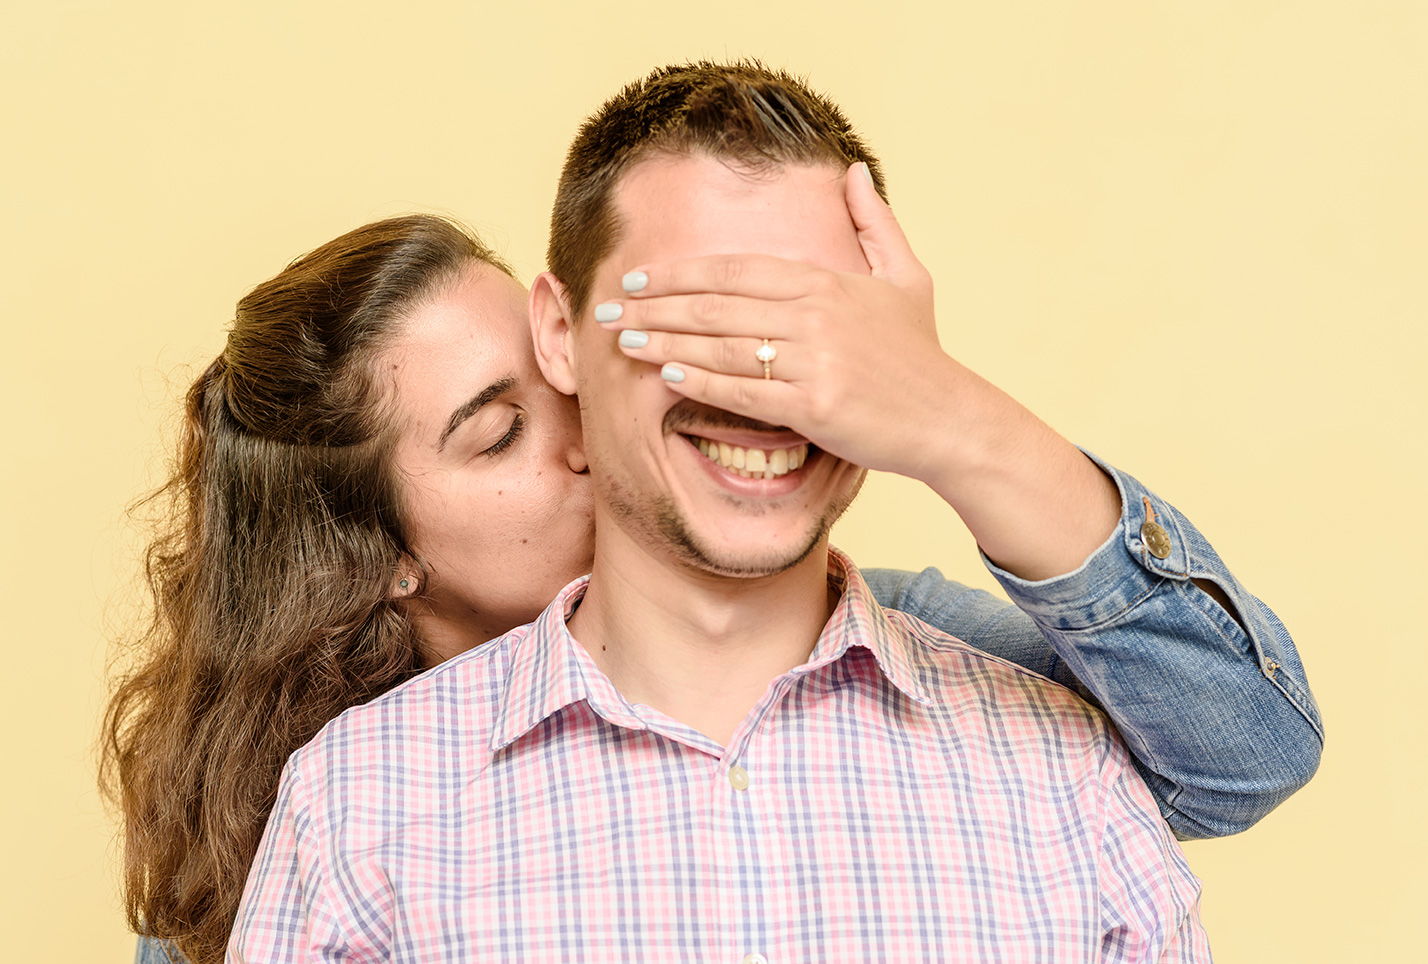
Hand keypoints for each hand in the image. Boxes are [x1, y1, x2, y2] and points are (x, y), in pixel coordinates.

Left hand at [599, 162, 959, 485]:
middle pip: (715, 304)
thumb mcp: (907, 277)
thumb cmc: (922, 354)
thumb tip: (852, 170)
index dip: (679, 273)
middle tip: (608, 307)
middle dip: (652, 305)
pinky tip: (666, 376)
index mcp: (827, 282)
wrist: (950, 418)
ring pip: (721, 345)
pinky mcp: (816, 405)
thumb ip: (874, 223)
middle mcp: (817, 314)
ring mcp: (815, 360)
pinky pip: (744, 392)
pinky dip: (701, 382)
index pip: (735, 270)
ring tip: (622, 340)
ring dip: (663, 342)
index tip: (636, 277)